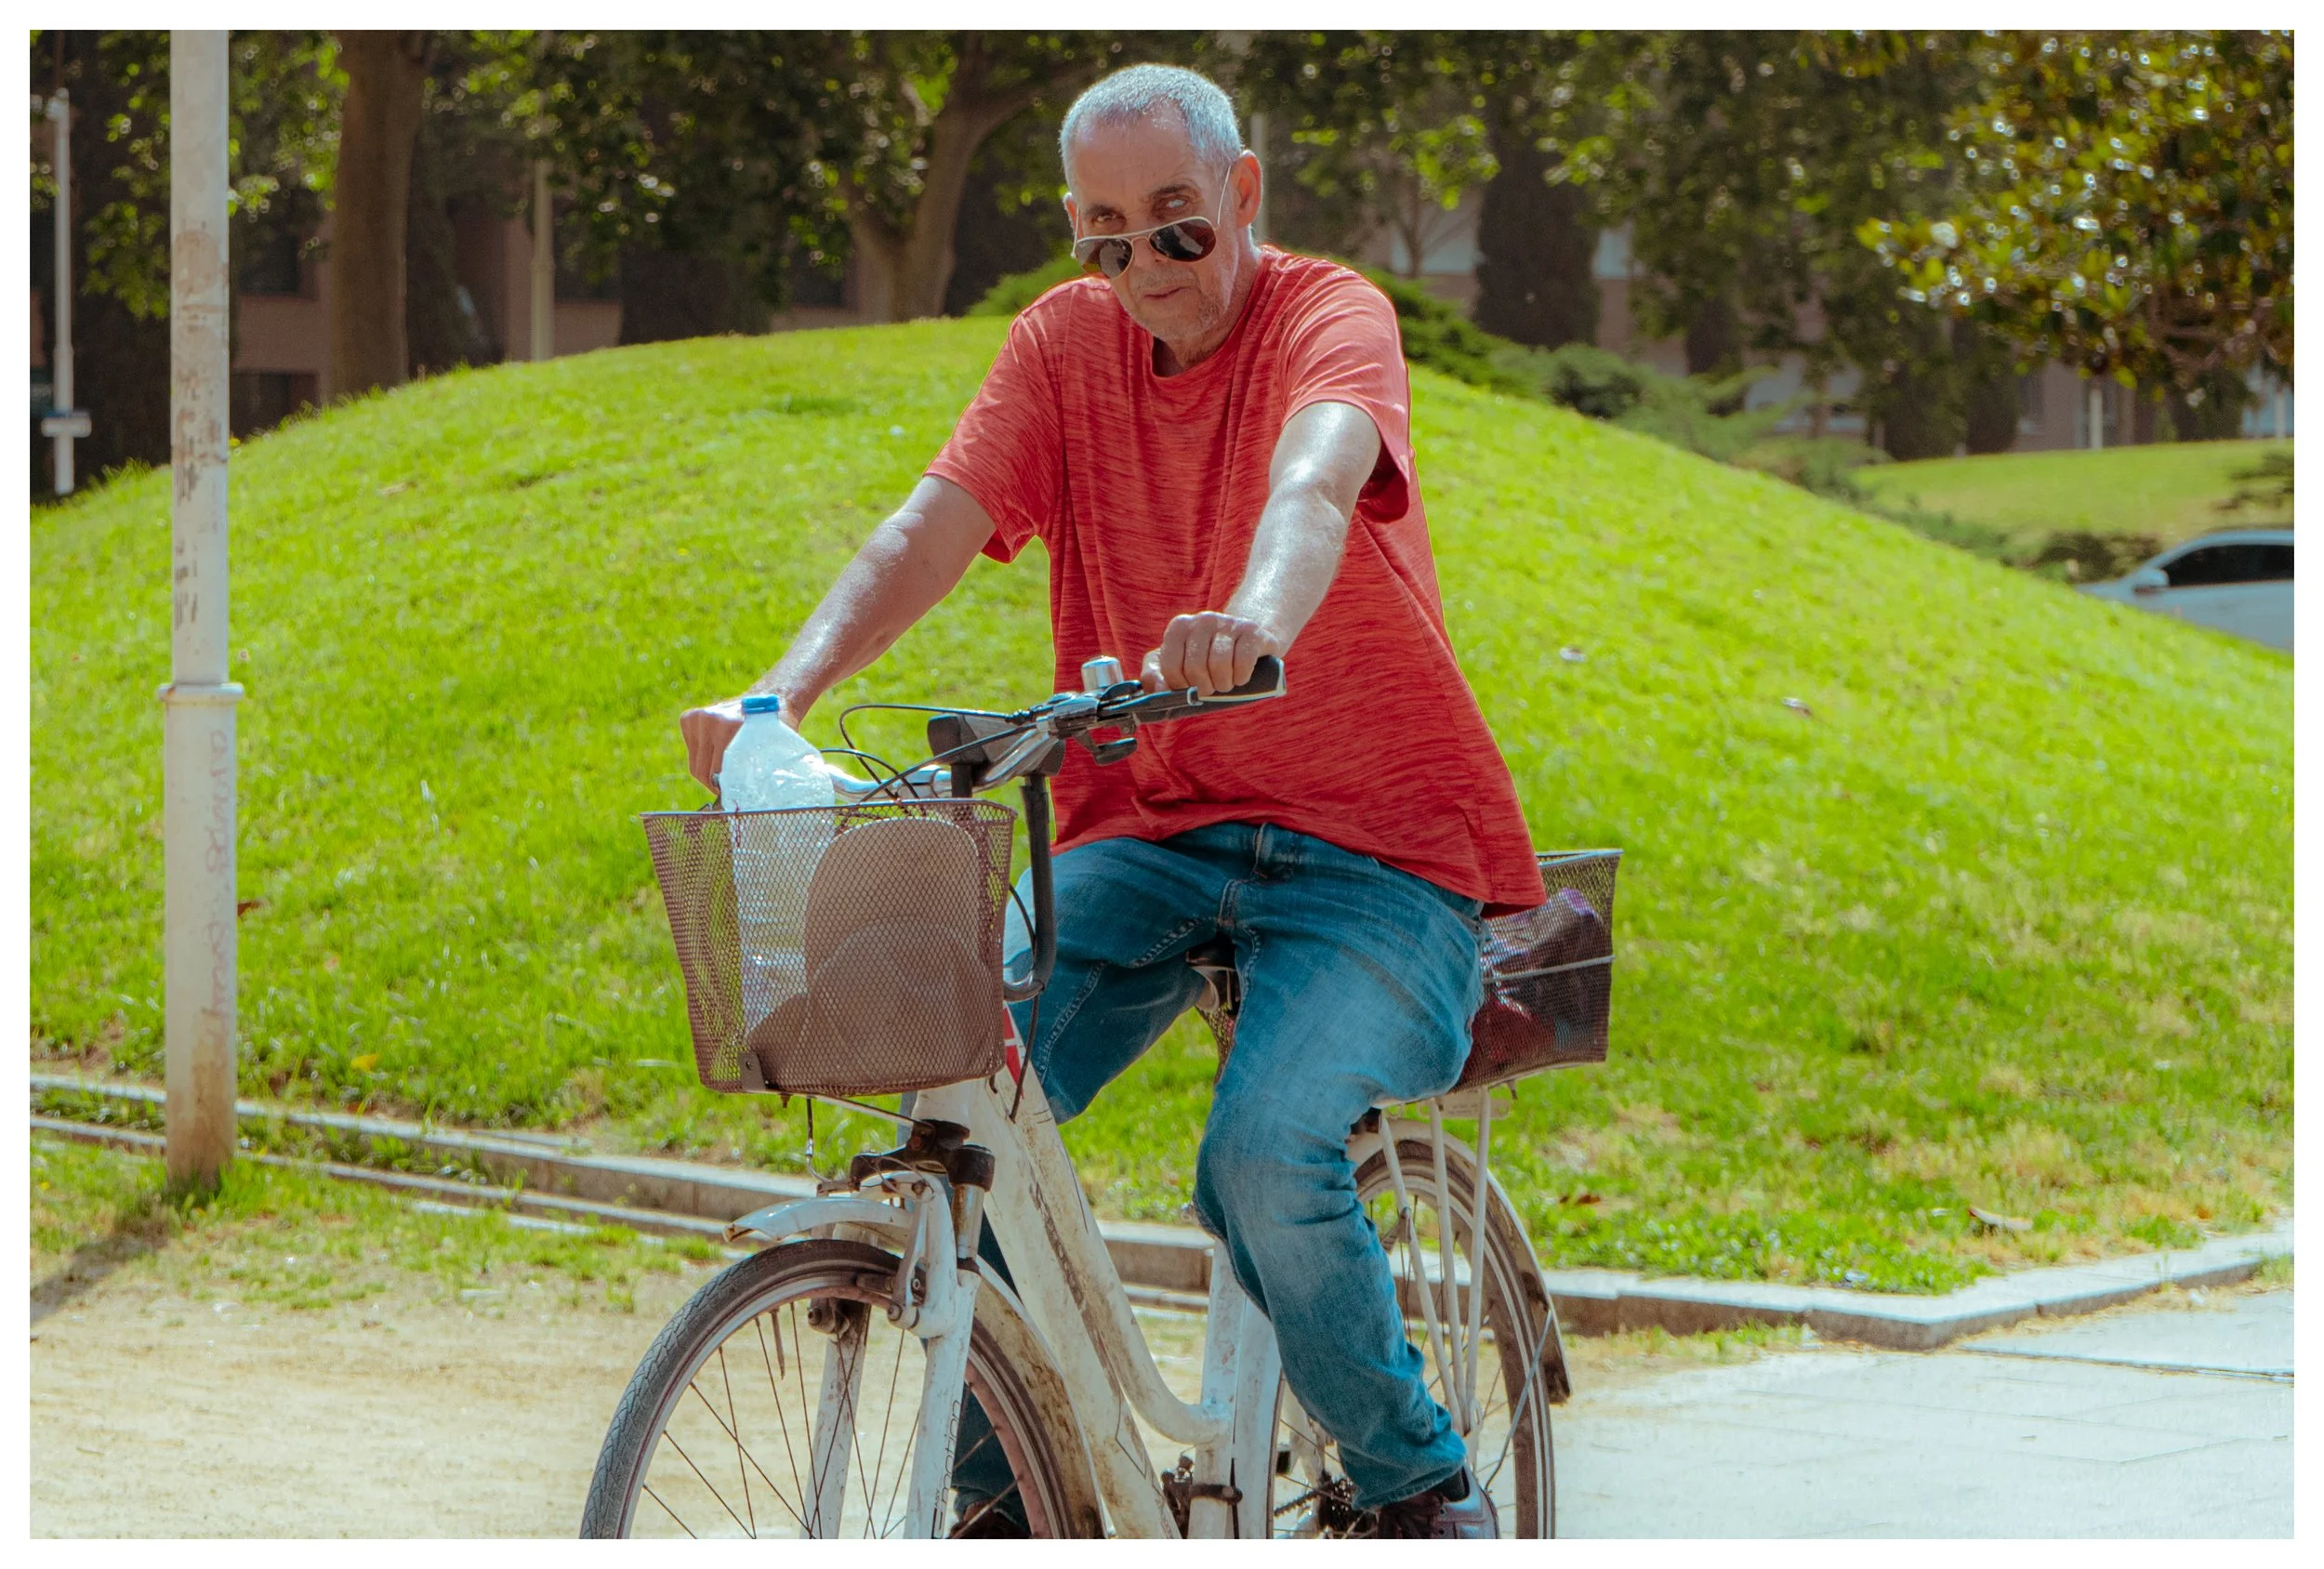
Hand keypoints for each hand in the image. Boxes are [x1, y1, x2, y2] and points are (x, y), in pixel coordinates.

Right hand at [680, 694, 798, 795]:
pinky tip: (720, 754)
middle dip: (716, 785)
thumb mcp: (774, 750)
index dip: (727, 790)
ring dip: (709, 774)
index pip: (718, 773)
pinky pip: (692, 753)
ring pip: (695, 765)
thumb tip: (755, 809)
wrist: (771, 699)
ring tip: (727, 777)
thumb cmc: (775, 730)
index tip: (735, 799)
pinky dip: (704, 759)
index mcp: (730, 726)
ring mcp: (697, 717)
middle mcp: (710, 719)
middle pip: (702, 771)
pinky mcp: (689, 718)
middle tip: (730, 792)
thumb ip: (762, 773)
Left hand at [1141, 611, 1281, 696]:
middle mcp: (1202, 619)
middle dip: (1204, 687)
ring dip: (1223, 684)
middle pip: (1195, 667)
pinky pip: (1243, 662)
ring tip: (1226, 683)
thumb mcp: (1176, 667)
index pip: (1170, 667)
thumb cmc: (1207, 661)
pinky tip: (1241, 677)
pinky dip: (1241, 677)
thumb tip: (1158, 689)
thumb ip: (1154, 677)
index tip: (1189, 687)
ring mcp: (1228, 622)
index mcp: (1179, 627)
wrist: (1246, 644)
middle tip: (1211, 687)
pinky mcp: (1252, 631)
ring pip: (1219, 664)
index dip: (1180, 686)